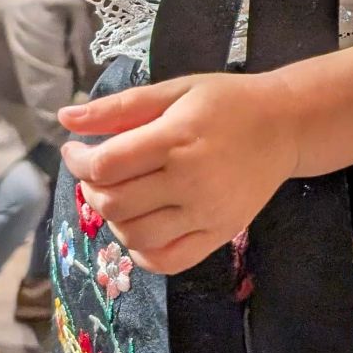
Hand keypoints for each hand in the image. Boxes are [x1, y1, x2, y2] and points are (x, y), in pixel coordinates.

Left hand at [59, 72, 300, 274]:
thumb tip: (65, 118)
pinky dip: (142, 252)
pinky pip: (167, 260)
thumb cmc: (227, 102)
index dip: (78, 161)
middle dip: (92, 189)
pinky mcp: (221, 233)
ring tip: (122, 197)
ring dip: (114, 219)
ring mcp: (207, 213)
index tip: (77, 151)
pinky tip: (142, 228)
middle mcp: (191, 181)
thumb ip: (120, 107)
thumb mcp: (175, 91)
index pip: (106, 166)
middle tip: (100, 172)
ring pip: (134, 236)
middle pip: (114, 203)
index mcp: (178, 138)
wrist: (287, 125)